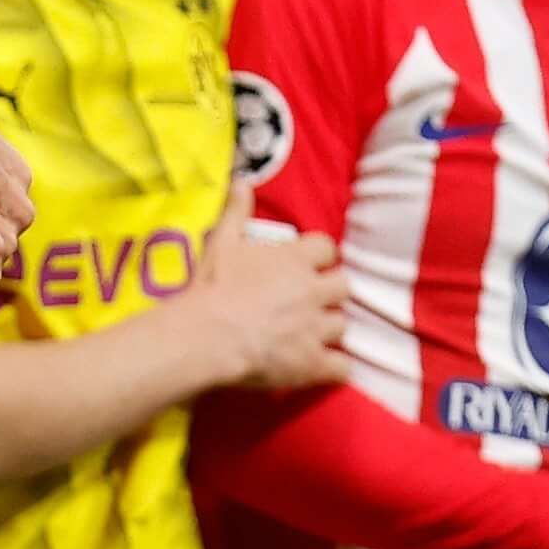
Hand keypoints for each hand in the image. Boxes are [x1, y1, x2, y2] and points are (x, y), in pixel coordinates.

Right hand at [181, 195, 349, 392]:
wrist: (205, 336)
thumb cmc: (211, 288)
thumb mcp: (221, 243)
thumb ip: (237, 212)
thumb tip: (242, 180)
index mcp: (296, 259)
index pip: (327, 248)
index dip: (318, 258)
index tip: (305, 266)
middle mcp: (315, 290)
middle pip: (344, 286)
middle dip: (330, 293)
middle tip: (309, 302)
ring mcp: (317, 329)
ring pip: (342, 326)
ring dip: (328, 330)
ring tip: (310, 336)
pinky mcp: (313, 363)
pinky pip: (341, 366)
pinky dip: (335, 367)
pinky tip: (323, 367)